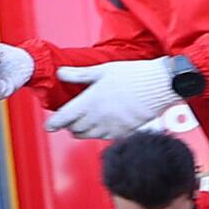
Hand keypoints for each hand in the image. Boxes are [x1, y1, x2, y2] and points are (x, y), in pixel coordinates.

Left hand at [46, 58, 178, 139]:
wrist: (159, 85)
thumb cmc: (133, 75)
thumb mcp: (102, 70)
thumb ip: (79, 74)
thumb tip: (60, 73)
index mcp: (90, 101)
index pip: (64, 118)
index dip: (53, 123)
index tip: (49, 126)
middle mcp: (98, 117)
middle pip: (74, 129)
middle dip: (69, 124)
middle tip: (70, 118)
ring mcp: (111, 127)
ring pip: (87, 136)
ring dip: (83, 130)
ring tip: (85, 121)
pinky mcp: (124, 132)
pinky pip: (104, 138)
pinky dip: (99, 133)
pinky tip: (103, 124)